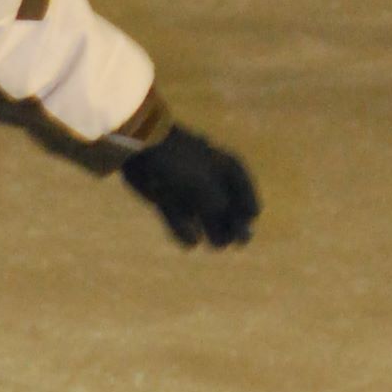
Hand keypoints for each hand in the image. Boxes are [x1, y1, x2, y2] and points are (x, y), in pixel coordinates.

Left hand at [119, 125, 258, 250]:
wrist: (140, 146)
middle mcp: (205, 177)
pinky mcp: (165, 198)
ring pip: (203, 214)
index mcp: (219, 164)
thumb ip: (218, 204)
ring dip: (213, 229)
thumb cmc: (177, 159)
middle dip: (232, 223)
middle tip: (240, 242)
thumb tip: (227, 224)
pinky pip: (179, 218)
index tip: (250, 217)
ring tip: (218, 245)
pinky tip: (191, 242)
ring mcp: (184, 188)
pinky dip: (184, 230)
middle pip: (225, 205)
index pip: (241, 187)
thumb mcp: (203, 182)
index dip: (247, 205)